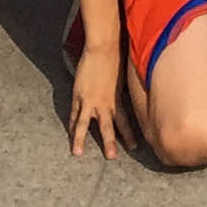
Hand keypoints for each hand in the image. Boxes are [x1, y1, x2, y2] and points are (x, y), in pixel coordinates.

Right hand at [69, 40, 126, 156]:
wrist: (102, 49)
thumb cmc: (117, 58)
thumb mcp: (124, 77)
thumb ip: (125, 90)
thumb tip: (137, 93)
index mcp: (117, 99)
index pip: (125, 122)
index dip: (129, 135)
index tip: (134, 147)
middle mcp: (104, 104)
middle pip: (107, 128)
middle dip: (109, 144)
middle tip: (112, 157)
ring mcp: (89, 101)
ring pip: (85, 125)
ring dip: (81, 140)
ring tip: (78, 153)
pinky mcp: (78, 96)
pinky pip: (74, 114)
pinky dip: (71, 125)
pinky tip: (69, 134)